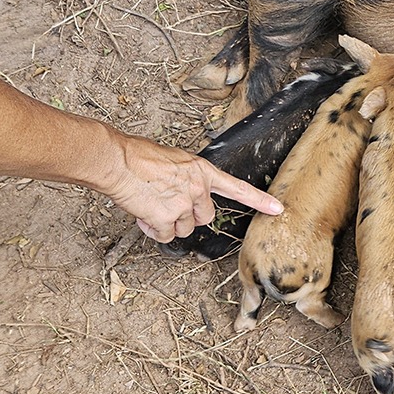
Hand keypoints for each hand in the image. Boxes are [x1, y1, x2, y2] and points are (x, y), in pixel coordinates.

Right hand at [102, 135, 281, 242]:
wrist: (116, 161)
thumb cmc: (138, 157)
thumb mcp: (175, 160)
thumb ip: (188, 177)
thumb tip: (185, 191)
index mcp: (203, 171)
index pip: (237, 188)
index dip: (258, 200)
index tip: (277, 209)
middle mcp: (198, 188)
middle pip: (205, 217)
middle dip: (188, 217)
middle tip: (166, 203)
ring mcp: (183, 204)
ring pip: (184, 229)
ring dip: (168, 223)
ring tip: (150, 204)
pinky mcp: (166, 218)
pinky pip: (164, 236)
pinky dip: (153, 230)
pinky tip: (143, 213)